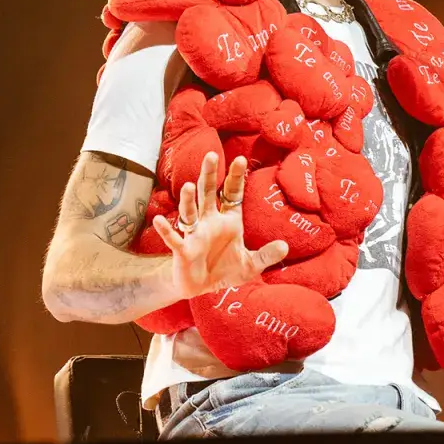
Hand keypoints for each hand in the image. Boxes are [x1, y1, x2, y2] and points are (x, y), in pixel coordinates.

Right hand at [152, 153, 288, 299]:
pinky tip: (158, 220)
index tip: (240, 159)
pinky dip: (166, 230)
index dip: (235, 178)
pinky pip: (174, 239)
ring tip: (189, 186)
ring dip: (188, 200)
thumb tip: (285, 246)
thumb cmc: (224, 270)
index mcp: (228, 221)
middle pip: (208, 194)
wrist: (201, 288)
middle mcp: (210, 222)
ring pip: (190, 212)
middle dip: (209, 175)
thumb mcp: (251, 265)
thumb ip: (267, 255)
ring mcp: (195, 235)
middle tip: (211, 155)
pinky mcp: (183, 250)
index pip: (232, 194)